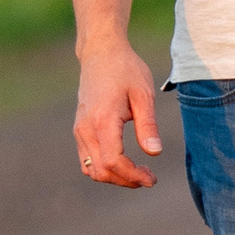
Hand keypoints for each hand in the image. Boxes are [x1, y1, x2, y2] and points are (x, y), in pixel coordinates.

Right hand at [74, 35, 163, 188]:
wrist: (101, 53)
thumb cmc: (126, 70)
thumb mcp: (143, 94)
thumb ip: (148, 125)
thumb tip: (154, 153)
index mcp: (102, 121)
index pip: (113, 162)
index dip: (133, 176)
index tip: (152, 178)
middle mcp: (85, 129)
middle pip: (101, 171)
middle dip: (126, 181)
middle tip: (150, 178)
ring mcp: (79, 130)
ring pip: (91, 169)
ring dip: (115, 177)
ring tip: (139, 172)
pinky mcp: (79, 129)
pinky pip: (87, 160)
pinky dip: (104, 168)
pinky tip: (124, 163)